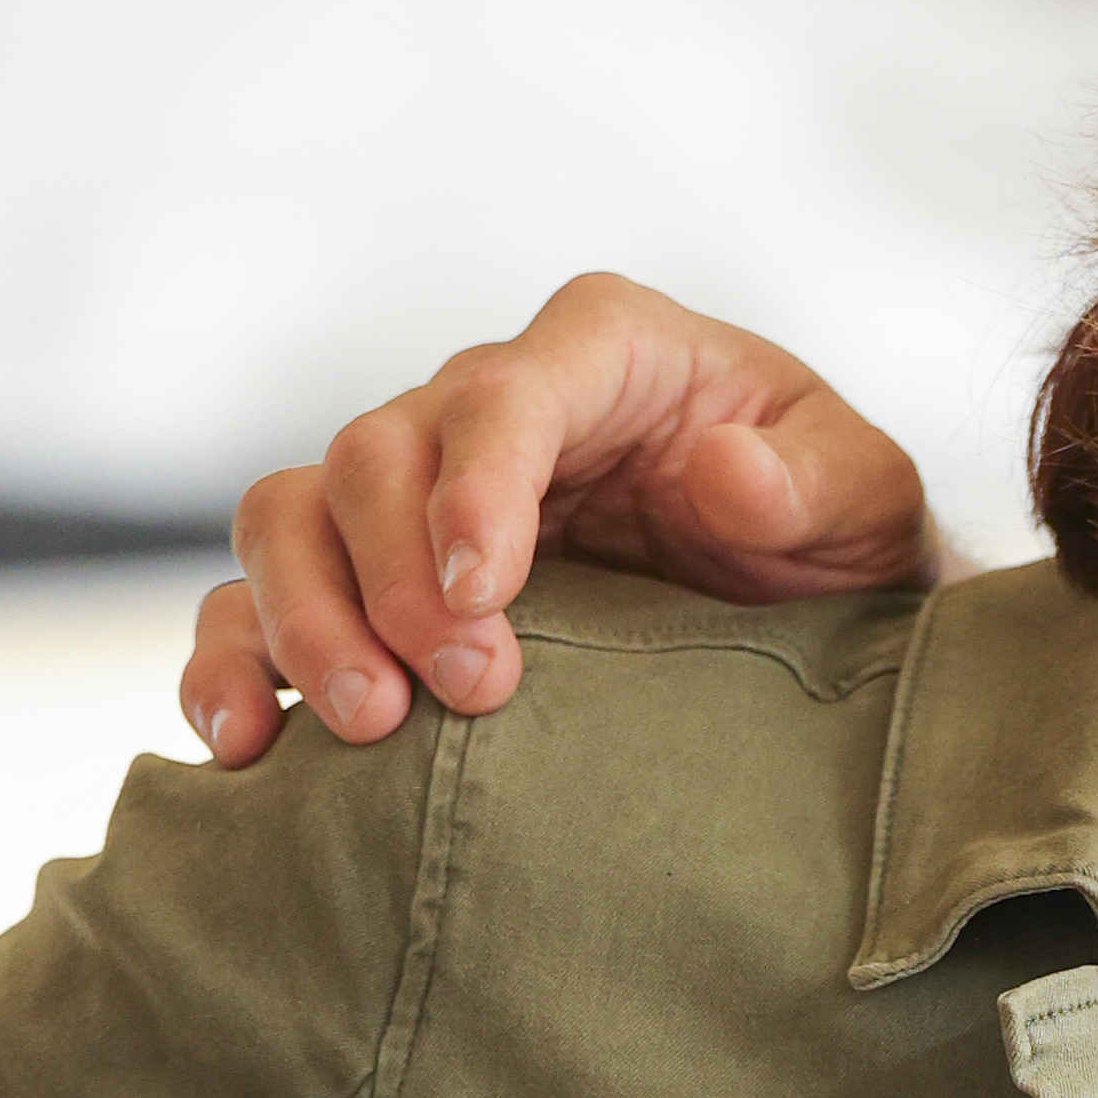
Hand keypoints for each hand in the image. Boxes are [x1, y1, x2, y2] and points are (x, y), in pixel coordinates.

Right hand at [181, 273, 942, 757]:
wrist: (801, 603)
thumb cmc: (825, 527)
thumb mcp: (865, 495)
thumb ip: (810, 482)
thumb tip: (722, 473)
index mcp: (602, 352)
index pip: (507, 392)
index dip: (476, 487)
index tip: (484, 594)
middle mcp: (482, 404)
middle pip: (373, 455)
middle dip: (396, 578)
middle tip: (462, 692)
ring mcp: (410, 492)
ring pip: (289, 515)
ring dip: (305, 620)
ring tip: (364, 725)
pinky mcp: (365, 579)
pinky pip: (254, 598)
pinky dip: (232, 663)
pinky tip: (249, 745)